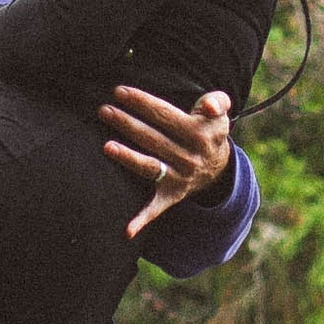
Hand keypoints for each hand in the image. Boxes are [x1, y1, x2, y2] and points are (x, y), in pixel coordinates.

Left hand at [103, 85, 233, 238]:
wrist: (218, 168)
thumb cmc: (209, 132)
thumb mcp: (220, 115)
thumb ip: (217, 101)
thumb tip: (207, 106)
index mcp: (199, 135)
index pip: (165, 115)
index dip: (141, 102)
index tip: (119, 92)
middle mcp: (189, 158)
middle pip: (153, 138)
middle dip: (127, 123)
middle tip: (104, 111)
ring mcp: (179, 179)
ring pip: (150, 167)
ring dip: (128, 158)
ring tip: (106, 146)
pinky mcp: (171, 196)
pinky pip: (156, 209)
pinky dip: (141, 220)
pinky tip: (126, 231)